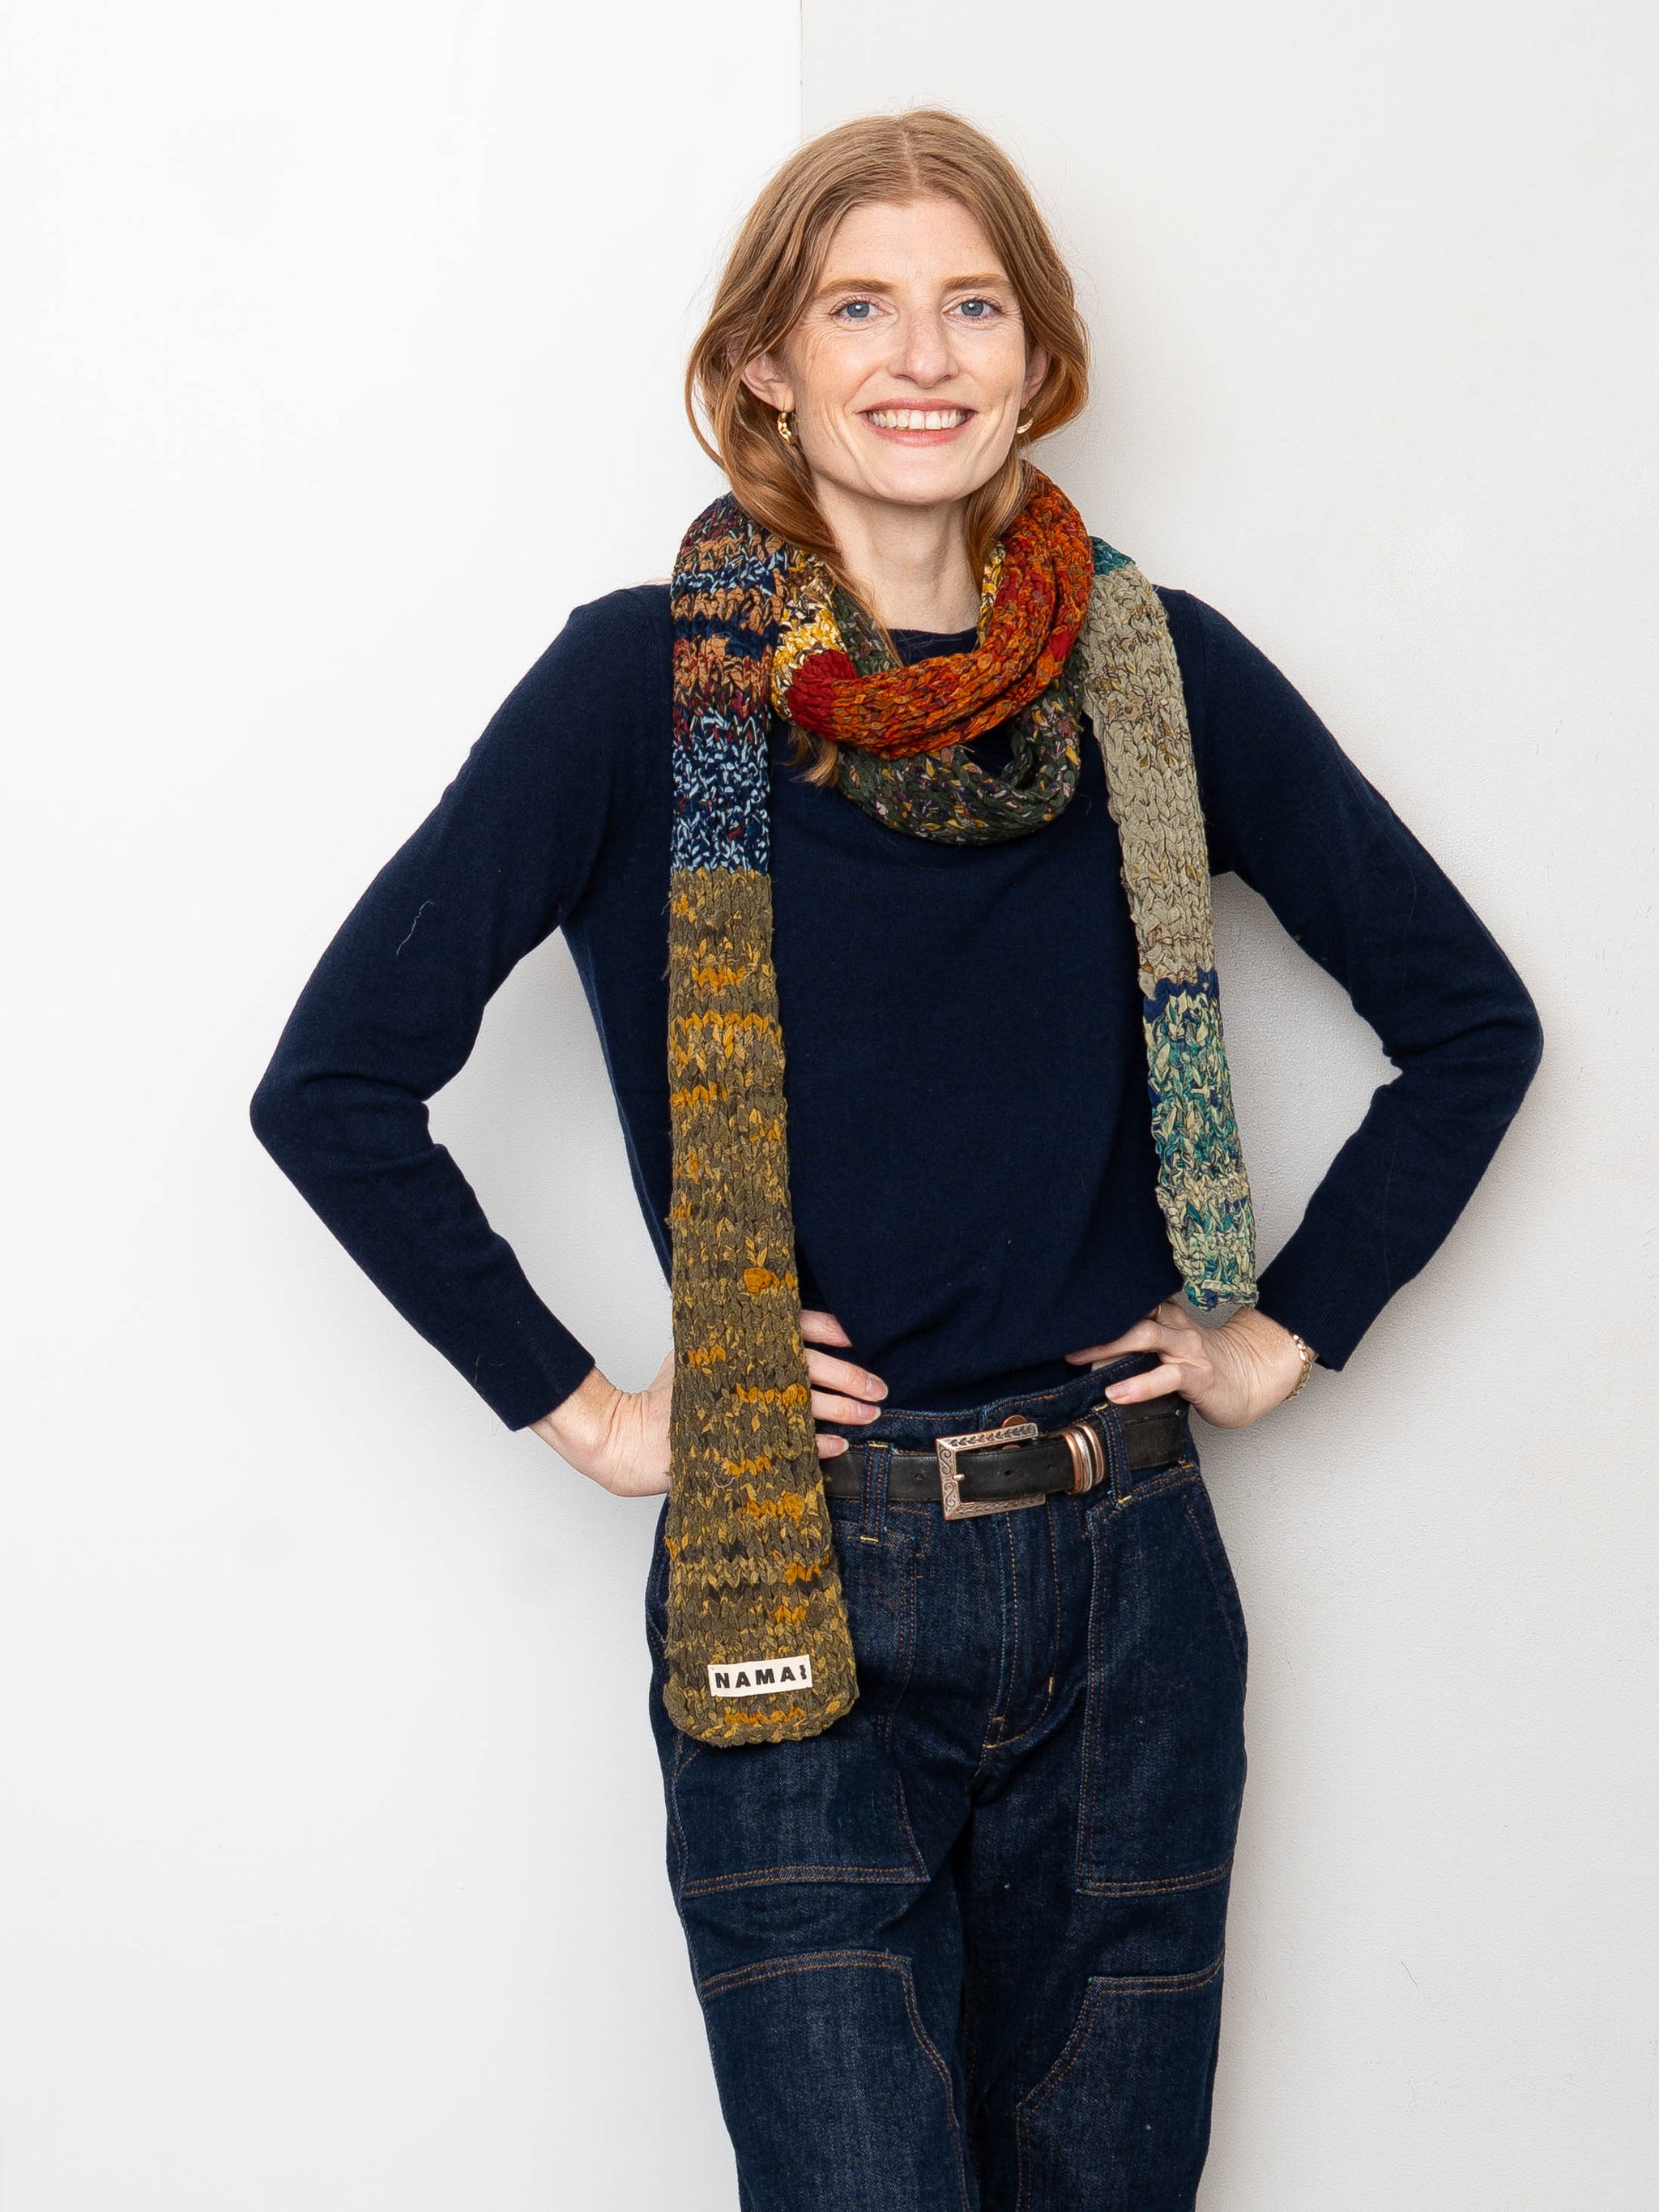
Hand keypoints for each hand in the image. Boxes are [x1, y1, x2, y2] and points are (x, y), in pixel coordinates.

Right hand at [531, 1310, 887, 1491]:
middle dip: (849, 1376)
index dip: (829, 1330)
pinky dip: (815, 1445)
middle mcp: (741, 1367)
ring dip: (841, 1410)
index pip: (792, 1325)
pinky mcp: (736, 1439)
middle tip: (879, 1388)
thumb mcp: (705, 1353)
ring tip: (870, 1416)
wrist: (629, 1438)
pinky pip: (787, 1441)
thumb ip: (745, 1343)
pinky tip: (837, 1446)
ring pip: (803, 1402)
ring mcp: (739, 1403)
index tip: (858, 1339)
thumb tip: (792, 1328)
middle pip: (806, 1365)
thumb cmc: (671, 1397)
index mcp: (737, 1340)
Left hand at [1065, 1302, 1312, 1429]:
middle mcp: (1175, 1327)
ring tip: (1080, 1361)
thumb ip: (1136, 1348)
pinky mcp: (1199, 1376)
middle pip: (1132, 1315)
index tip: (1065, 1312)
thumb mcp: (1168, 1351)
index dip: (1098, 1307)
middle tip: (1062, 1337)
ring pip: (1147, 1337)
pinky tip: (1117, 1393)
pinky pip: (1168, 1376)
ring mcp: (1188, 1350)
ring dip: (1110, 1347)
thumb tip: (1089, 1358)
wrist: (1254, 1378)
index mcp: (1166, 1317)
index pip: (1129, 1304)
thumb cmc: (1203, 1368)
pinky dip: (1140, 1384)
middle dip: (1095, 1326)